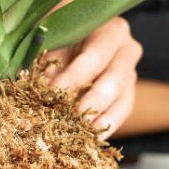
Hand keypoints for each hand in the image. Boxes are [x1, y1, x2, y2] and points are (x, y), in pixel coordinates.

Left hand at [45, 16, 141, 138]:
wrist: (73, 37)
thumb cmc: (60, 34)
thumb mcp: (52, 39)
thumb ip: (46, 60)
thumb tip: (37, 87)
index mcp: (110, 29)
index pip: (94, 56)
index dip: (74, 76)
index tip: (52, 92)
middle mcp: (126, 49)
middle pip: (112, 80)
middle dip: (90, 102)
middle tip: (69, 118)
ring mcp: (130, 73)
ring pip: (122, 100)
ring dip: (100, 119)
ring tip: (81, 133)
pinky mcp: (127, 93)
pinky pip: (122, 112)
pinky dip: (106, 127)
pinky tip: (90, 138)